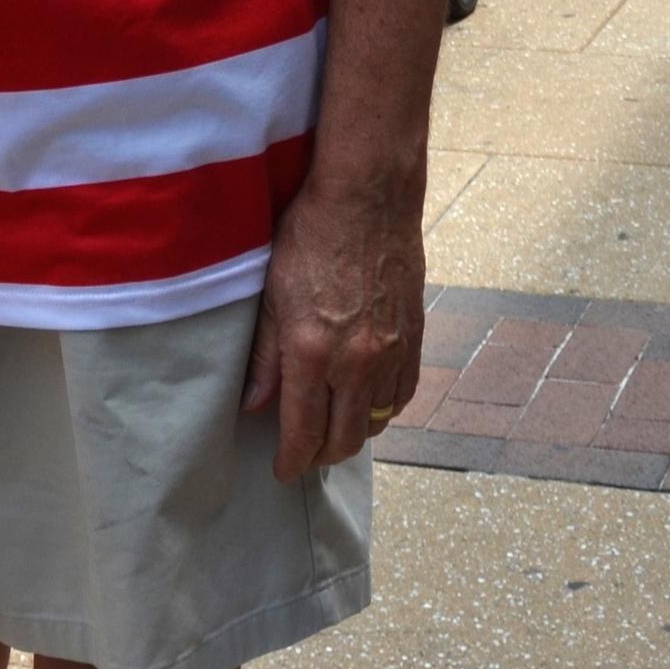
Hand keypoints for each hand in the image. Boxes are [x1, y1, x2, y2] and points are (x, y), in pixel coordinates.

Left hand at [243, 173, 424, 480]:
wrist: (368, 197)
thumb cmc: (312, 236)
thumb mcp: (272, 294)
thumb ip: (265, 356)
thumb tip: (255, 405)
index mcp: (312, 353)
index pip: (302, 432)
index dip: (291, 461)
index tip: (282, 471)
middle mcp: (356, 362)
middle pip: (343, 439)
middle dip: (321, 456)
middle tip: (304, 455)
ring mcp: (391, 351)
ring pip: (377, 420)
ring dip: (354, 434)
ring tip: (334, 429)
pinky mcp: (414, 336)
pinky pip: (404, 393)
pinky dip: (386, 408)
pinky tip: (370, 403)